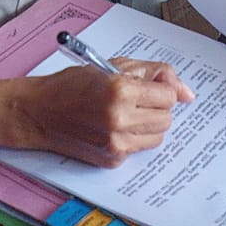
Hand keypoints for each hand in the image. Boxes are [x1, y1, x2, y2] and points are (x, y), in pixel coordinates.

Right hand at [13, 58, 193, 167]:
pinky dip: (133, 138)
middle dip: (156, 107)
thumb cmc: (70, 86)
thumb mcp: (112, 66)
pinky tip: (113, 127)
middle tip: (136, 100)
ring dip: (148, 124)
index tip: (148, 87)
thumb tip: (186, 92)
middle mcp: (119, 119)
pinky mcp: (111, 159)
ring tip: (126, 114)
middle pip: (167, 118)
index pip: (169, 96)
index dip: (160, 89)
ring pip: (158, 136)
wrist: (38, 112)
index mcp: (120, 90)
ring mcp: (116, 142)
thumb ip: (153, 73)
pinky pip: (139, 149)